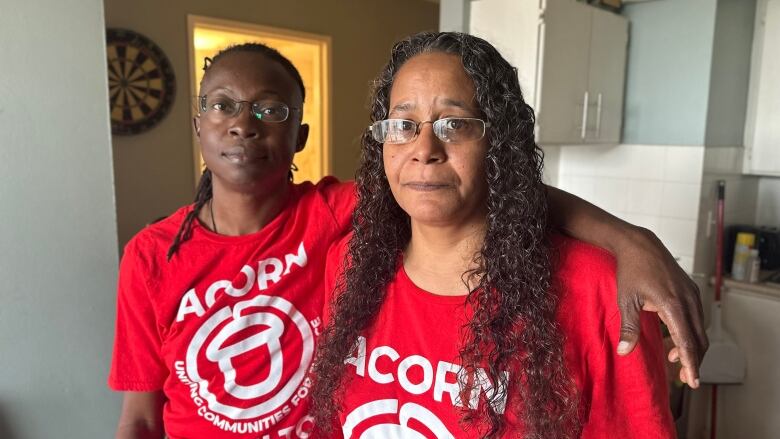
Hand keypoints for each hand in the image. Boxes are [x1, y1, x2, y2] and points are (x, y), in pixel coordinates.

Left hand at [611, 227, 707, 387]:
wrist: (640, 244)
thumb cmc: (631, 271)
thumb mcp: (626, 301)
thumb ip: (628, 328)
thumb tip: (624, 352)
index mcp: (673, 305)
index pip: (687, 342)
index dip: (690, 363)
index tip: (692, 380)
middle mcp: (688, 300)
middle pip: (699, 339)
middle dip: (693, 360)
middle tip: (683, 377)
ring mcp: (692, 294)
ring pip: (699, 329)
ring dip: (690, 346)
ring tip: (673, 359)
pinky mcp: (691, 290)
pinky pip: (696, 317)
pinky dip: (690, 331)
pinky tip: (675, 338)